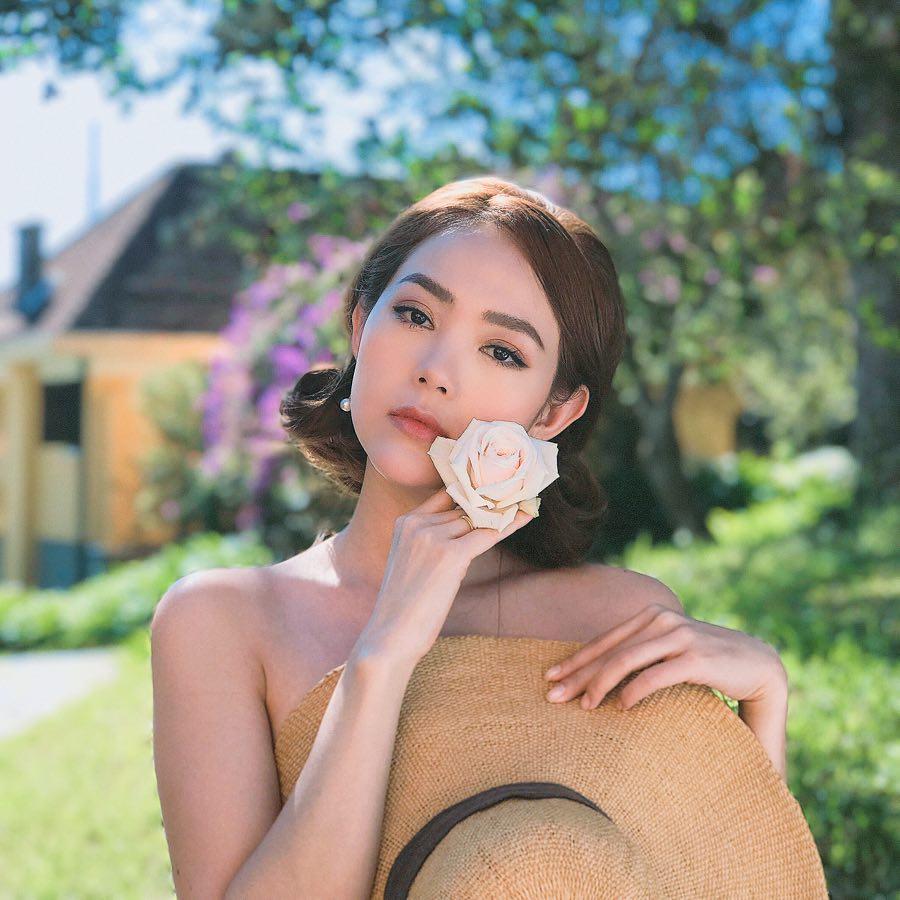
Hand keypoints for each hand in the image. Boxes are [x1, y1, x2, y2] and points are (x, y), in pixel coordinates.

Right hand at [356, 486, 534, 666]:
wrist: (391, 634)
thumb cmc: (403, 605)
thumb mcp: (410, 561)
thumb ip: (432, 539)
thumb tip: (468, 526)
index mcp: (404, 522)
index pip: (444, 495)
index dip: (468, 493)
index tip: (490, 488)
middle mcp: (417, 524)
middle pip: (462, 510)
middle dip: (484, 513)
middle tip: (513, 500)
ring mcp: (433, 538)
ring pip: (474, 522)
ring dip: (493, 523)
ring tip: (518, 508)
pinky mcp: (451, 556)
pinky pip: (488, 534)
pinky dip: (509, 524)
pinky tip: (526, 514)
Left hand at [543, 603, 787, 710]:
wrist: (759, 666)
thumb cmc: (706, 662)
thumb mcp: (668, 652)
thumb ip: (640, 652)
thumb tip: (600, 672)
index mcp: (651, 616)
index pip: (605, 640)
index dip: (575, 659)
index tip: (550, 676)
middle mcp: (662, 621)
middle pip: (610, 651)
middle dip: (578, 674)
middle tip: (553, 695)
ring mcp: (680, 637)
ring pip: (627, 661)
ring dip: (600, 684)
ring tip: (584, 706)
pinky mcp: (697, 659)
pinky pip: (657, 675)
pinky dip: (635, 691)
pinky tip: (621, 707)